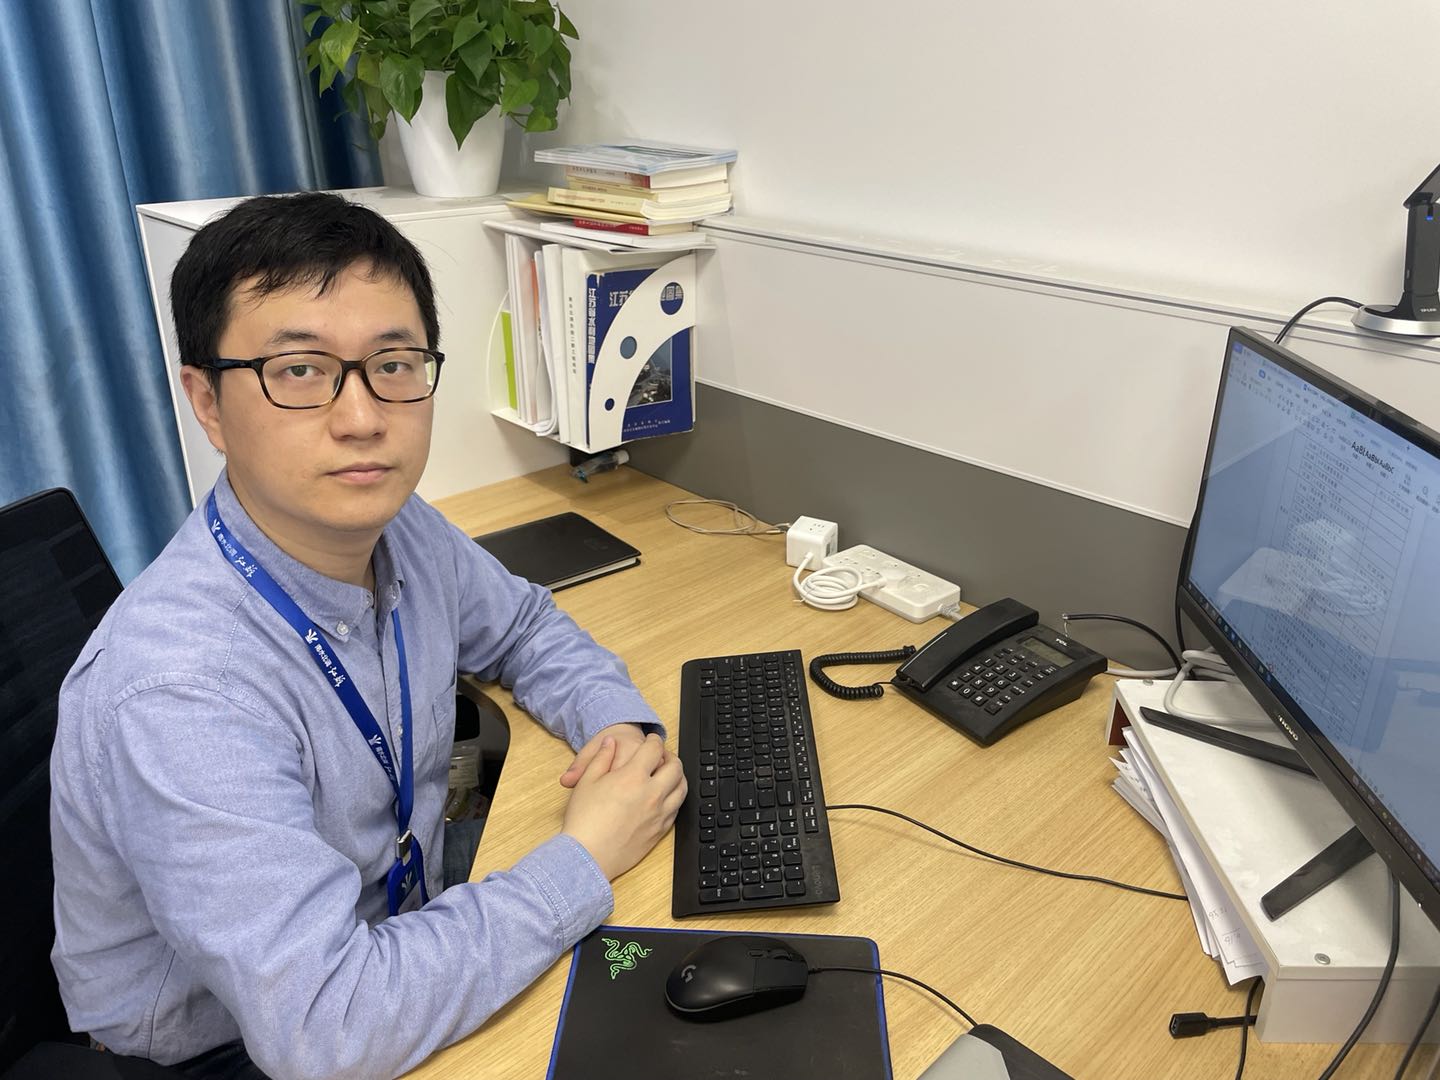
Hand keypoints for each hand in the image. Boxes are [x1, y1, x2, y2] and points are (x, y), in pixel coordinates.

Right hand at [561, 733, 687, 880]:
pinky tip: (665, 798)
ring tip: (668, 774)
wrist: (587, 856)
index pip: (655, 749)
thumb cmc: (583, 819)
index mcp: (633, 777)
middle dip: (671, 756)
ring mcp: (659, 814)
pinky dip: (675, 798)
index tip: (651, 740)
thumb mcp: (587, 781)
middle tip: (662, 755)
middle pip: (675, 767)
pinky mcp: (660, 831)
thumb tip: (610, 743)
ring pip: (682, 789)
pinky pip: (677, 809)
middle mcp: (652, 794)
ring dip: (678, 777)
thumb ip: (601, 758)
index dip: (654, 740)